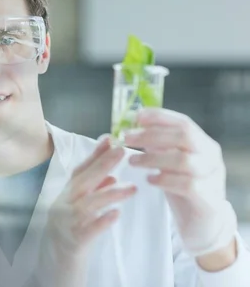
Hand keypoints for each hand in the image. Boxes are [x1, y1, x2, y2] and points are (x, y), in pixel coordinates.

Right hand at [39, 136, 135, 285]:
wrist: (59, 261)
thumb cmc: (72, 230)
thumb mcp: (80, 207)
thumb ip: (94, 191)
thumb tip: (112, 175)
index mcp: (66, 195)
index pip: (80, 170)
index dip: (95, 154)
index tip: (111, 139)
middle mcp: (63, 205)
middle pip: (83, 181)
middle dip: (103, 165)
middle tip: (123, 151)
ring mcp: (67, 223)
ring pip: (88, 204)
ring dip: (109, 194)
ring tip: (133, 188)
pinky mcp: (74, 241)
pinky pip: (88, 230)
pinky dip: (102, 221)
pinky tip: (116, 215)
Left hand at [125, 108, 237, 256]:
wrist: (202, 222)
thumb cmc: (182, 187)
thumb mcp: (170, 162)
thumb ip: (157, 146)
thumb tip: (130, 129)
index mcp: (203, 144)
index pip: (183, 123)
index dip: (159, 117)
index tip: (136, 116)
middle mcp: (211, 156)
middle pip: (183, 136)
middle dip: (150, 135)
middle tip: (126, 138)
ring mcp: (213, 177)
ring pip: (183, 160)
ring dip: (152, 158)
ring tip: (132, 161)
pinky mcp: (208, 197)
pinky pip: (186, 184)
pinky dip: (164, 180)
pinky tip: (149, 180)